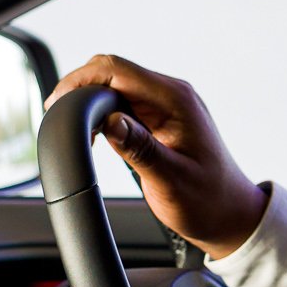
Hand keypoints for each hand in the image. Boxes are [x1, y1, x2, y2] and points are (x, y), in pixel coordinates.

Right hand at [46, 54, 267, 258]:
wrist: (230, 216)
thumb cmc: (208, 201)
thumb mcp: (171, 180)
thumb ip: (140, 149)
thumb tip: (109, 121)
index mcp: (176, 100)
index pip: (118, 70)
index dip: (81, 80)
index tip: (57, 103)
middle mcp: (171, 95)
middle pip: (113, 71)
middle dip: (80, 87)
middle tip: (57, 116)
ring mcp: (165, 105)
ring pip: (115, 86)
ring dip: (89, 101)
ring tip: (71, 127)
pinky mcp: (159, 119)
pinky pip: (123, 103)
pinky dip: (101, 112)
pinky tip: (90, 133)